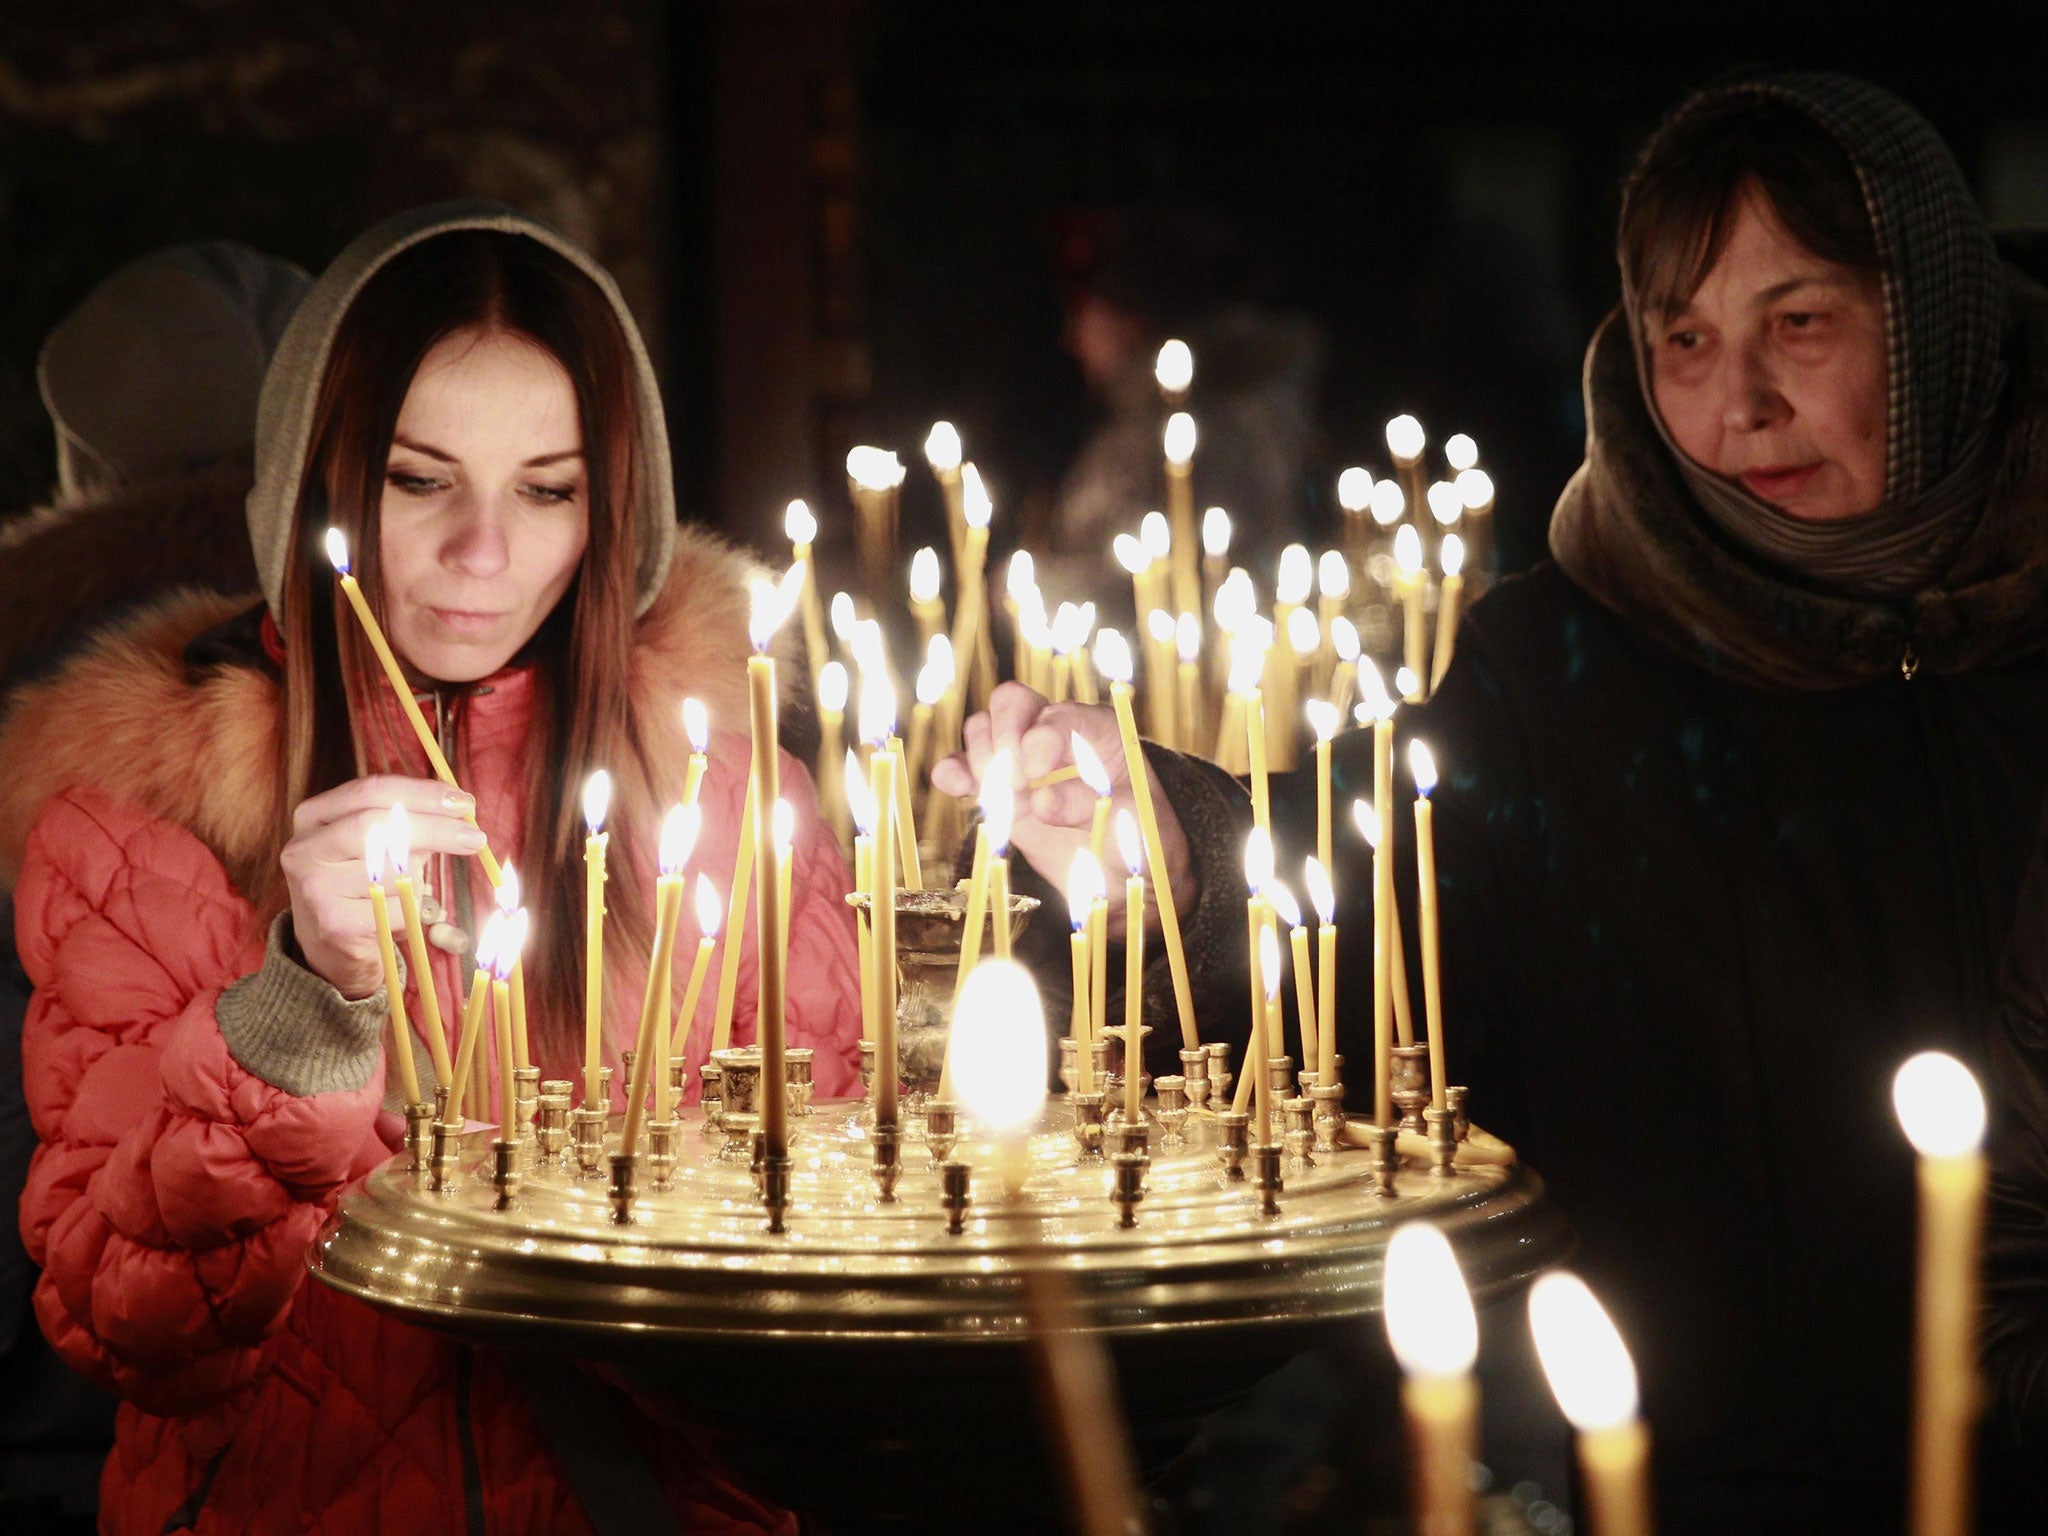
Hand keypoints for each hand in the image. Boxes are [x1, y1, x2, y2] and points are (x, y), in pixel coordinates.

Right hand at [281, 776, 484, 998]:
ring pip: (393, 870)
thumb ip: (404, 819)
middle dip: (436, 828)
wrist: (331, 950)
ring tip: (413, 887)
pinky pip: (398, 907)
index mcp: (314, 816)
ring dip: (419, 877)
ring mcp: (316, 888)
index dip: (423, 793)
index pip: (372, 791)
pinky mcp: (335, 924)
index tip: (464, 802)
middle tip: (475, 837)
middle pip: (380, 825)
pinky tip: (402, 913)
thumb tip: (459, 807)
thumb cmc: (361, 885)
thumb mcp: (372, 843)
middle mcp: (305, 849)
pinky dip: (415, 909)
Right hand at [930, 682, 1193, 935]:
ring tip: (1005, 802)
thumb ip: (1087, 807)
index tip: (1037, 771)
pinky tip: (953, 786)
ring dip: (982, 760)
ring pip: (982, 728)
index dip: (1043, 736)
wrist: (1120, 874)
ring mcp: (1022, 759)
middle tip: (1014, 782)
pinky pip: (964, 767)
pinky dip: (954, 773)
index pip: (1061, 715)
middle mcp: (1056, 734)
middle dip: (1003, 737)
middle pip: (1012, 702)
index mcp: (1099, 730)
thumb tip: (1041, 802)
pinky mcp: (999, 788)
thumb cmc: (1137, 840)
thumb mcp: (1129, 823)